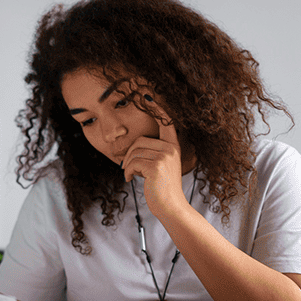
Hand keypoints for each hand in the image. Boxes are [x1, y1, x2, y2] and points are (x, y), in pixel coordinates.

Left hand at [121, 96, 188, 218]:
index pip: (166, 122)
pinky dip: (126, 172)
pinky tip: (129, 179)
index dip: (157, 108)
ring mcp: (165, 157)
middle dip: (129, 155)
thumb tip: (133, 149)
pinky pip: (132, 163)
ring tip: (131, 175)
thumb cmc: (163, 189)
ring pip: (134, 152)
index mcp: (174, 146)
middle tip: (127, 169)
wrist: (171, 207)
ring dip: (127, 165)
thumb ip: (153, 153)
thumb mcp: (161, 167)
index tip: (148, 93)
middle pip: (140, 141)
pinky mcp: (156, 166)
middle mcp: (171, 149)